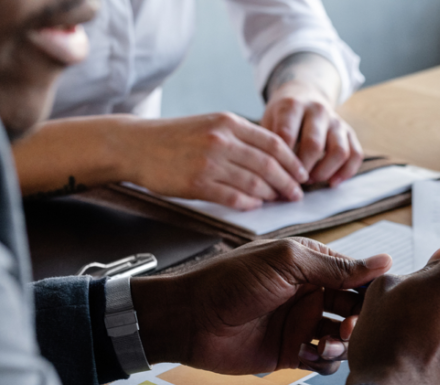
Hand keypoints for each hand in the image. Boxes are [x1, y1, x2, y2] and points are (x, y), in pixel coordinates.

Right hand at [123, 113, 309, 209]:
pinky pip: (232, 198)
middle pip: (268, 165)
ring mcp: (209, 163)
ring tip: (277, 201)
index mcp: (228, 123)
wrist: (137, 145)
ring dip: (269, 195)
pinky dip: (248, 204)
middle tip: (296, 195)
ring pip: (253, 183)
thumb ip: (239, 138)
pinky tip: (254, 206)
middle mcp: (221, 140)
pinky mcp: (197, 184)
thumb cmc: (175, 138)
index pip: (272, 143)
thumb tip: (272, 159)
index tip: (302, 174)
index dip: (292, 161)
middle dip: (287, 182)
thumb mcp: (210, 125)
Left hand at [130, 238, 390, 375]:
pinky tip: (313, 355)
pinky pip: (323, 360)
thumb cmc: (232, 281)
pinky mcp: (290, 353)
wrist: (191, 319)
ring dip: (343, 342)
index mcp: (311, 266)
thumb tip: (383, 261)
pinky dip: (326, 361)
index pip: (356, 276)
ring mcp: (301, 325)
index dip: (371, 290)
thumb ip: (335, 266)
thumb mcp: (287, 263)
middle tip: (350, 326)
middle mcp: (310, 295)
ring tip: (328, 343)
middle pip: (353, 309)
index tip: (381, 302)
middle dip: (359, 319)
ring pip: (342, 338)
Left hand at [261, 85, 362, 187]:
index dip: (282, 160)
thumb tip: (268, 178)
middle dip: (303, 169)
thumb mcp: (268, 121)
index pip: (287, 135)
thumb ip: (269, 144)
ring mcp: (336, 121)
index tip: (277, 175)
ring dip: (324, 172)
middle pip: (314, 145)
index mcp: (293, 105)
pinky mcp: (349, 132)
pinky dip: (346, 172)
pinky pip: (355, 154)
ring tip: (311, 180)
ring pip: (339, 151)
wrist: (304, 94)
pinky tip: (332, 182)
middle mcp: (317, 110)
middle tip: (293, 181)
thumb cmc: (282, 116)